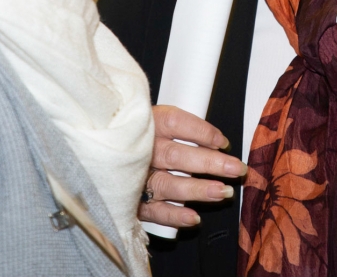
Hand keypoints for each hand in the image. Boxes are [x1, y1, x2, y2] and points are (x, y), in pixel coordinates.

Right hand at [139, 105, 248, 228]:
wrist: (101, 154)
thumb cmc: (137, 136)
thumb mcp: (153, 119)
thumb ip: (179, 127)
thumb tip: (214, 142)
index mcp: (146, 125)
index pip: (176, 123)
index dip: (202, 132)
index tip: (223, 143)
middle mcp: (141, 151)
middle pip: (177, 156)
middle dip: (210, 163)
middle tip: (236, 169)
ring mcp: (135, 177)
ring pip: (168, 185)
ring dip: (197, 190)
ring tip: (222, 192)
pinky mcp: (132, 201)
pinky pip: (153, 211)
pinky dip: (174, 216)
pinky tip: (194, 217)